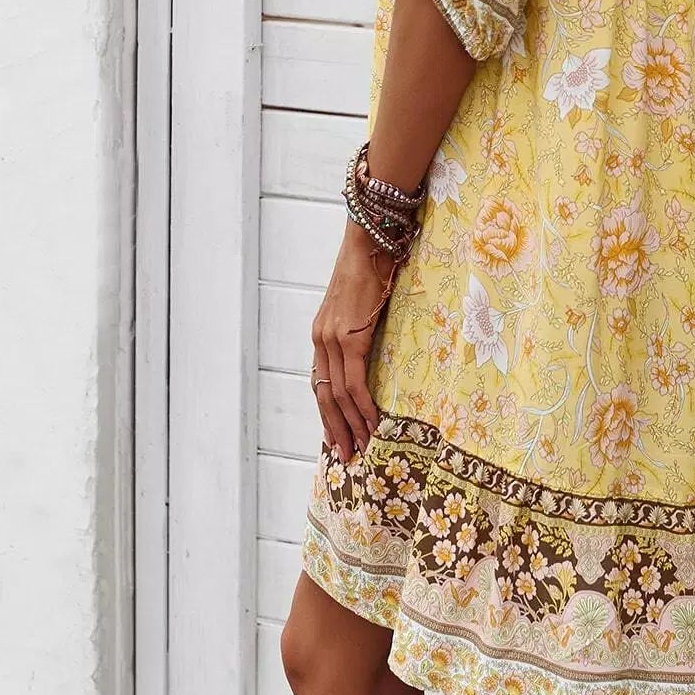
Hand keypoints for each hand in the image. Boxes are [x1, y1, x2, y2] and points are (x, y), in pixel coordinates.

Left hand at [310, 226, 391, 460]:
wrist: (369, 239)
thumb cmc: (371, 266)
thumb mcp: (361, 304)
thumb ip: (361, 328)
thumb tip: (375, 348)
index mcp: (321, 333)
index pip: (319, 383)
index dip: (327, 413)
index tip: (336, 436)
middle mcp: (320, 339)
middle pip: (323, 395)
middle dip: (334, 428)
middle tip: (346, 455)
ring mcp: (333, 339)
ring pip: (337, 394)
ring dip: (350, 424)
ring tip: (361, 446)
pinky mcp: (350, 337)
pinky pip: (354, 381)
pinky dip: (362, 405)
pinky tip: (372, 421)